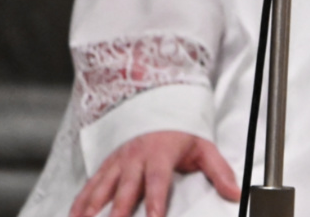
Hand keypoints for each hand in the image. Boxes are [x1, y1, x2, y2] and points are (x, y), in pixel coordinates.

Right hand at [70, 130, 238, 216]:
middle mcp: (135, 158)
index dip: (155, 199)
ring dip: (91, 208)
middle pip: (125, 188)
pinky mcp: (107, 164)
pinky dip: (80, 201)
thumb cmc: (182, 130)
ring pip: (102, 187)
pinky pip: (90, 184)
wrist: (158, 104)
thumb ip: (219, 171)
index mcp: (160, 154)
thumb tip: (235, 193)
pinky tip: (74, 216)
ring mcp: (118, 161)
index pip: (157, 180)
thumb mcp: (204, 147)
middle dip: (118, 211)